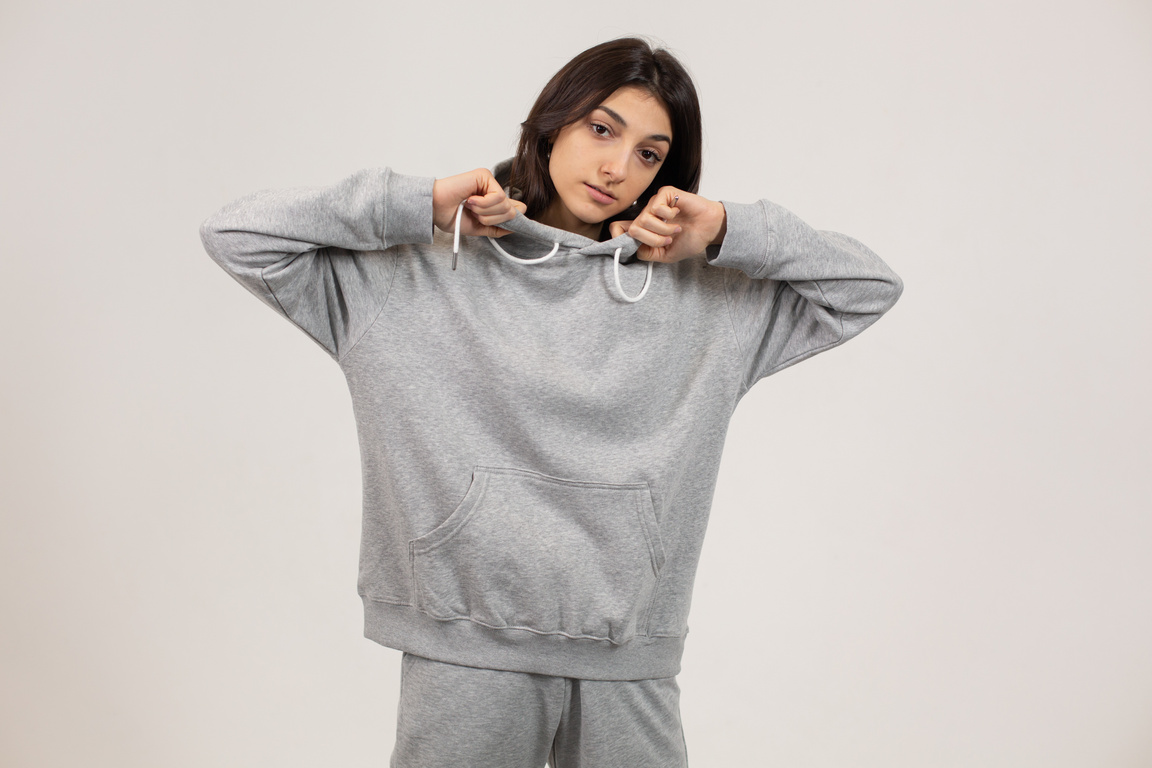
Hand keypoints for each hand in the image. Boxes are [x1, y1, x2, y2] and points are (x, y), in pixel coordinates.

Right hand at [432, 169, 526, 237]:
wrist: (435, 209)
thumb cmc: (450, 216)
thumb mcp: (478, 228)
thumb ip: (497, 228)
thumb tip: (515, 226)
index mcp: (491, 203)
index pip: (513, 209)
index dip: (510, 219)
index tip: (498, 223)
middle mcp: (491, 190)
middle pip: (511, 211)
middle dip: (492, 219)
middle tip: (475, 215)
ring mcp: (488, 182)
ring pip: (505, 204)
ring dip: (485, 212)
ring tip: (470, 206)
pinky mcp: (485, 176)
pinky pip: (498, 196)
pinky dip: (483, 204)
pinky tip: (470, 199)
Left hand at [609, 187, 726, 262]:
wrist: (710, 229)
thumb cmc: (690, 239)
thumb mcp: (666, 255)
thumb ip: (647, 253)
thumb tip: (632, 248)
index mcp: (643, 229)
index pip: (616, 228)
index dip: (618, 237)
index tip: (635, 245)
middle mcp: (646, 215)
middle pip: (633, 229)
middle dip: (652, 239)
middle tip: (668, 239)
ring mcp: (654, 204)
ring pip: (644, 220)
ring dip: (663, 230)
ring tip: (676, 229)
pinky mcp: (664, 194)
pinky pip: (656, 208)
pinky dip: (668, 217)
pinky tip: (677, 214)